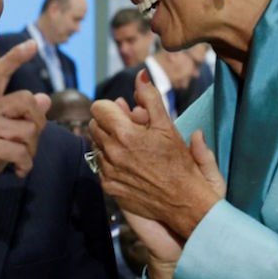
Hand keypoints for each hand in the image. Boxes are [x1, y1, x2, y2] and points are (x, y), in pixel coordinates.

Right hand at [0, 40, 50, 230]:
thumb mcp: (2, 134)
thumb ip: (20, 117)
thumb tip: (44, 99)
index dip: (16, 57)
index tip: (33, 44)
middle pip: (27, 101)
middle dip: (38, 124)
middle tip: (31, 145)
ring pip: (27, 129)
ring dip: (32, 150)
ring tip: (22, 160)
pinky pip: (20, 150)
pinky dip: (25, 164)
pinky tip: (18, 171)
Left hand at [90, 69, 224, 238]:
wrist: (183, 203)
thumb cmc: (179, 163)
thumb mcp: (168, 126)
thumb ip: (150, 98)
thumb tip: (140, 76)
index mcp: (125, 134)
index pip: (98, 108)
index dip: (112, 108)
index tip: (125, 114)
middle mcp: (111, 153)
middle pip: (94, 125)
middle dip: (109, 123)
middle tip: (130, 129)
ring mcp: (108, 171)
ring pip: (95, 145)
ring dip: (108, 142)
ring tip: (131, 148)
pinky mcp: (108, 186)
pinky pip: (99, 165)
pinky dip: (110, 161)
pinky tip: (129, 164)